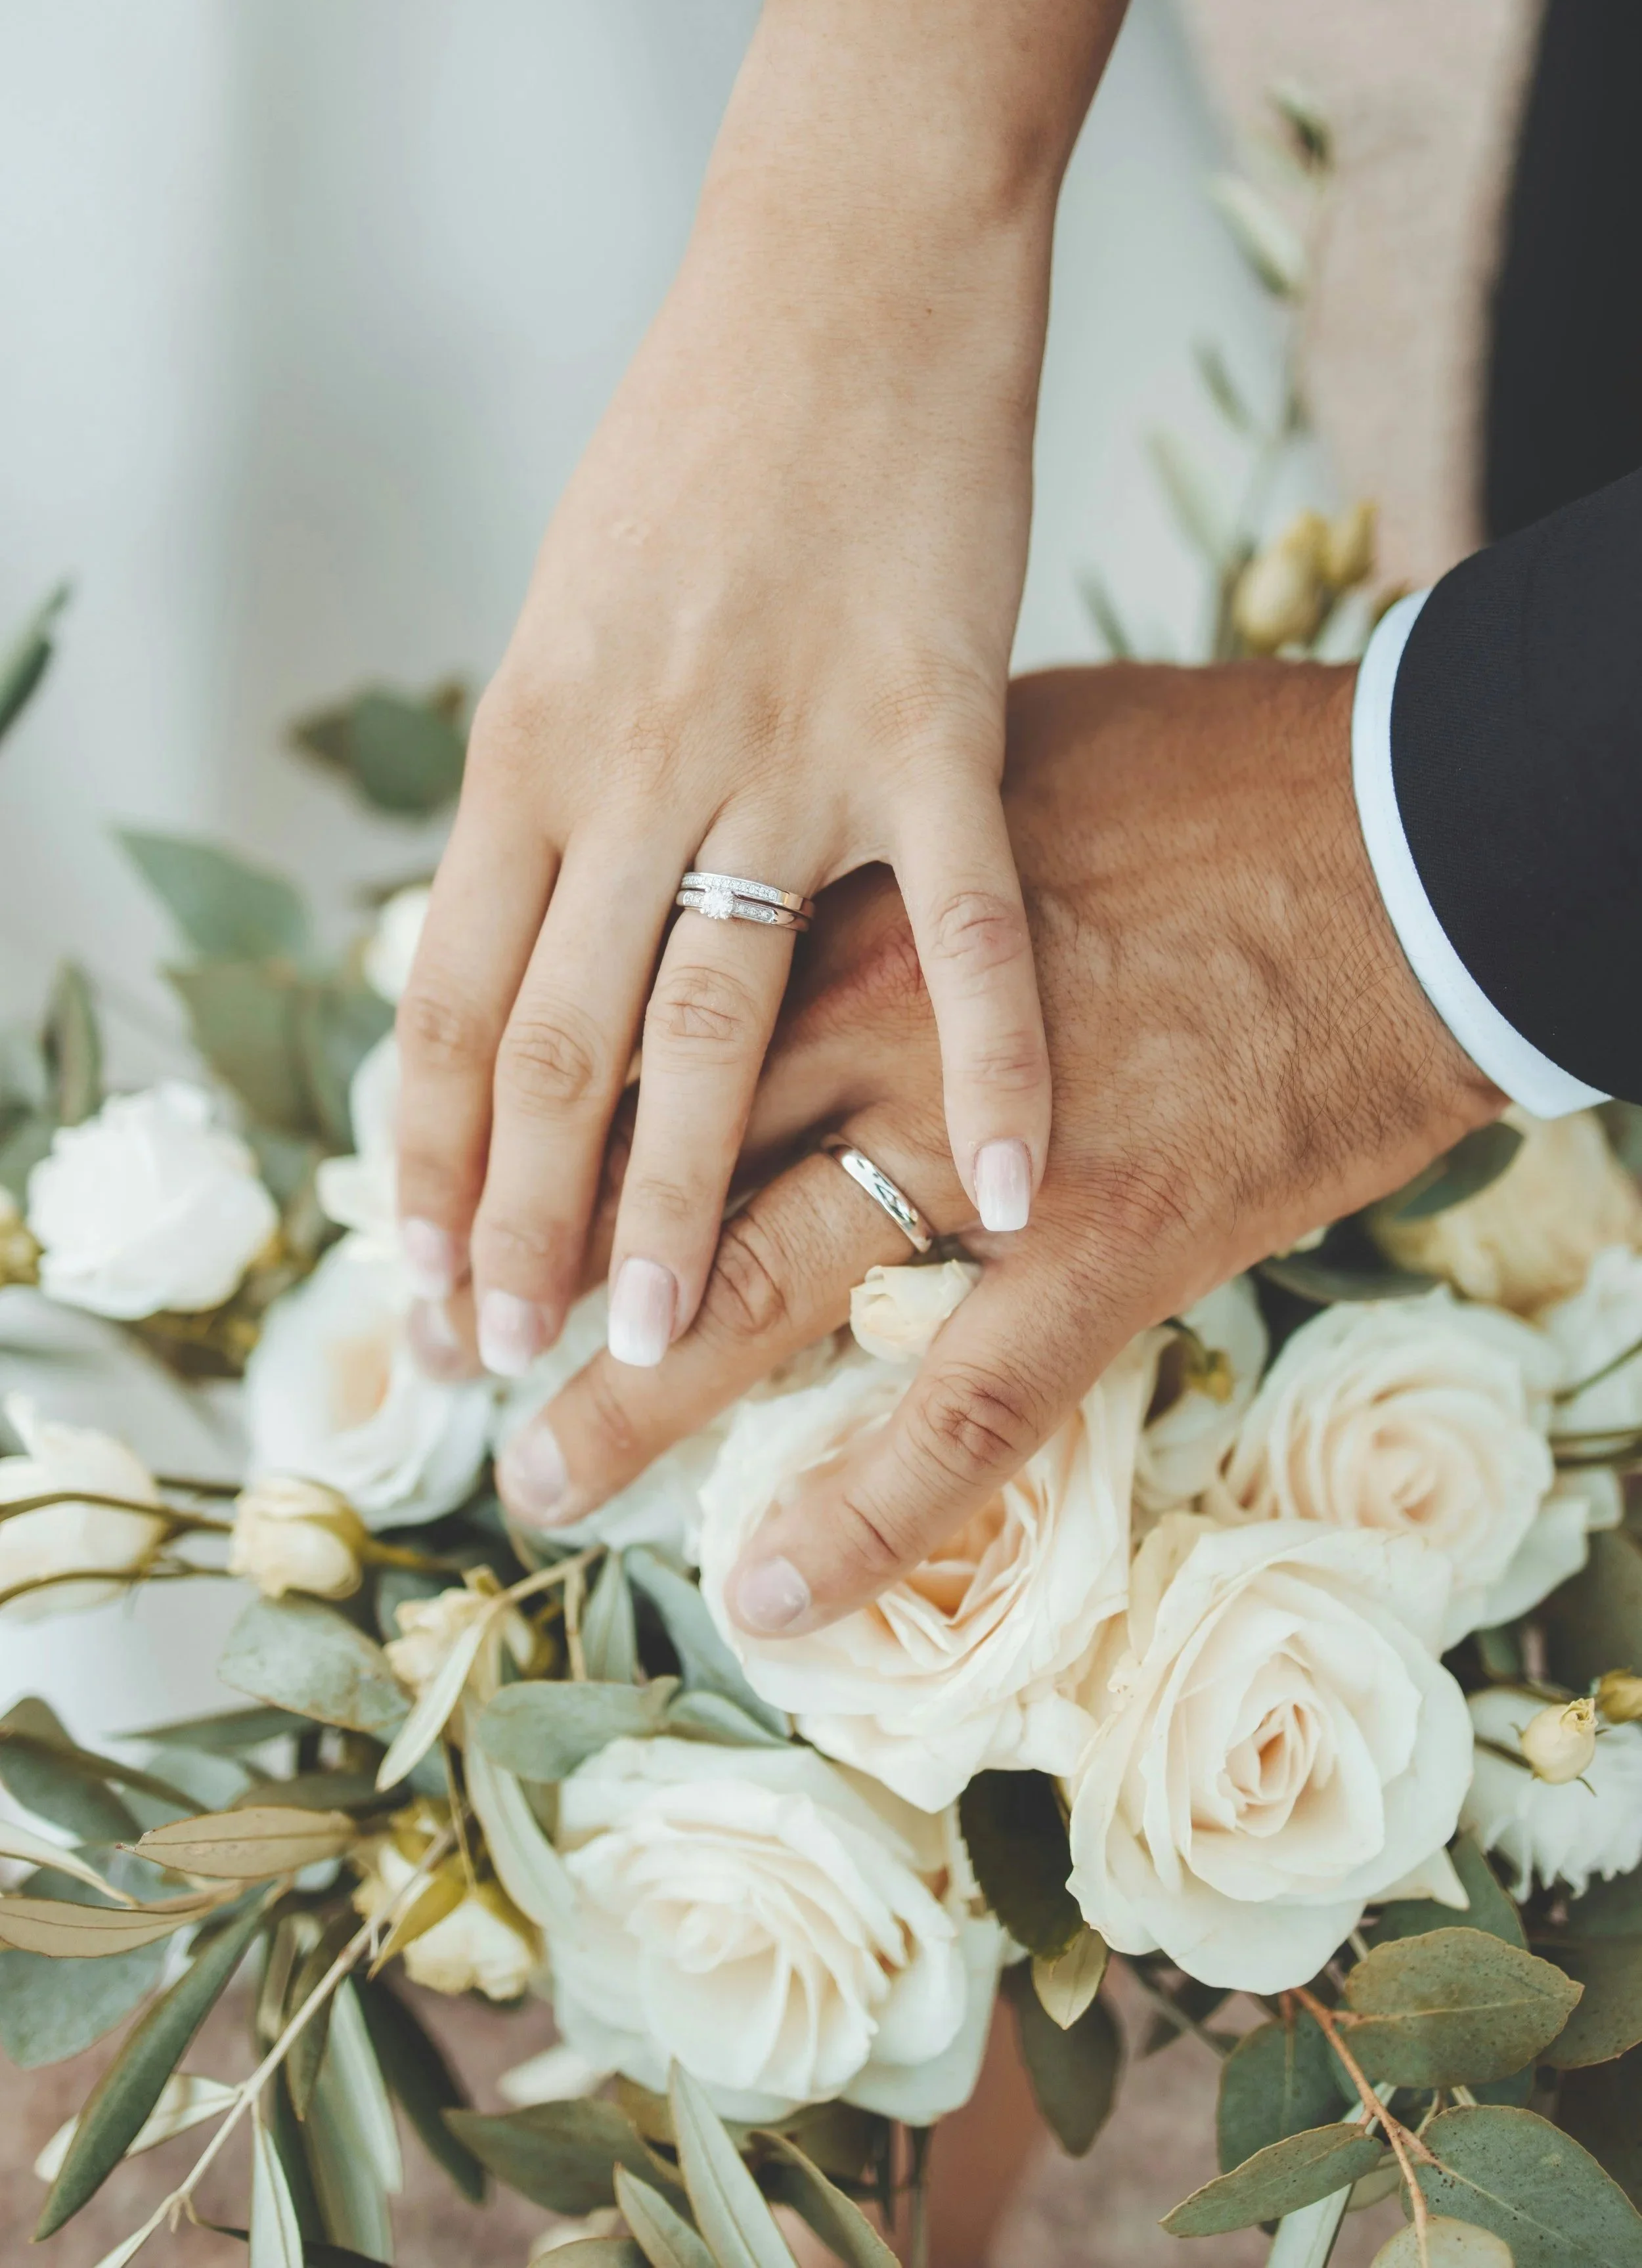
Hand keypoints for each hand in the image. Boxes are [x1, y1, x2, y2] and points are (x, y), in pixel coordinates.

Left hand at [389, 0, 1201, 1384]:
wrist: (842, 273)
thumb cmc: (703, 443)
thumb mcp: (572, 617)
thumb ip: (546, 787)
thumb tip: (509, 928)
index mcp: (528, 743)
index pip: (447, 998)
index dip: (426, 1159)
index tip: (418, 1285)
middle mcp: (626, 766)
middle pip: (550, 1041)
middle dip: (515, 1221)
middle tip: (502, 1365)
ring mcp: (778, 751)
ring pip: (707, 1015)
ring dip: (671, 1192)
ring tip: (641, 1335)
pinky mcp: (931, 720)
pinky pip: (960, 919)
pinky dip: (992, 1055)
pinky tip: (1003, 1182)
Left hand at [496, 662, 1503, 1630]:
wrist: (1411, 841)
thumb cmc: (1219, 779)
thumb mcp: (1006, 748)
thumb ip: (879, 824)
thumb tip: (806, 832)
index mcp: (849, 899)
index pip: (645, 1018)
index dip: (545, 1110)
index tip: (473, 1167)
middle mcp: (877, 1024)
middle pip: (662, 1160)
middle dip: (546, 1260)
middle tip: (451, 1340)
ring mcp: (982, 1149)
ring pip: (766, 1286)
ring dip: (640, 1396)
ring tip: (540, 1472)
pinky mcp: (1103, 1249)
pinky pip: (961, 1411)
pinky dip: (865, 1513)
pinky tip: (769, 1591)